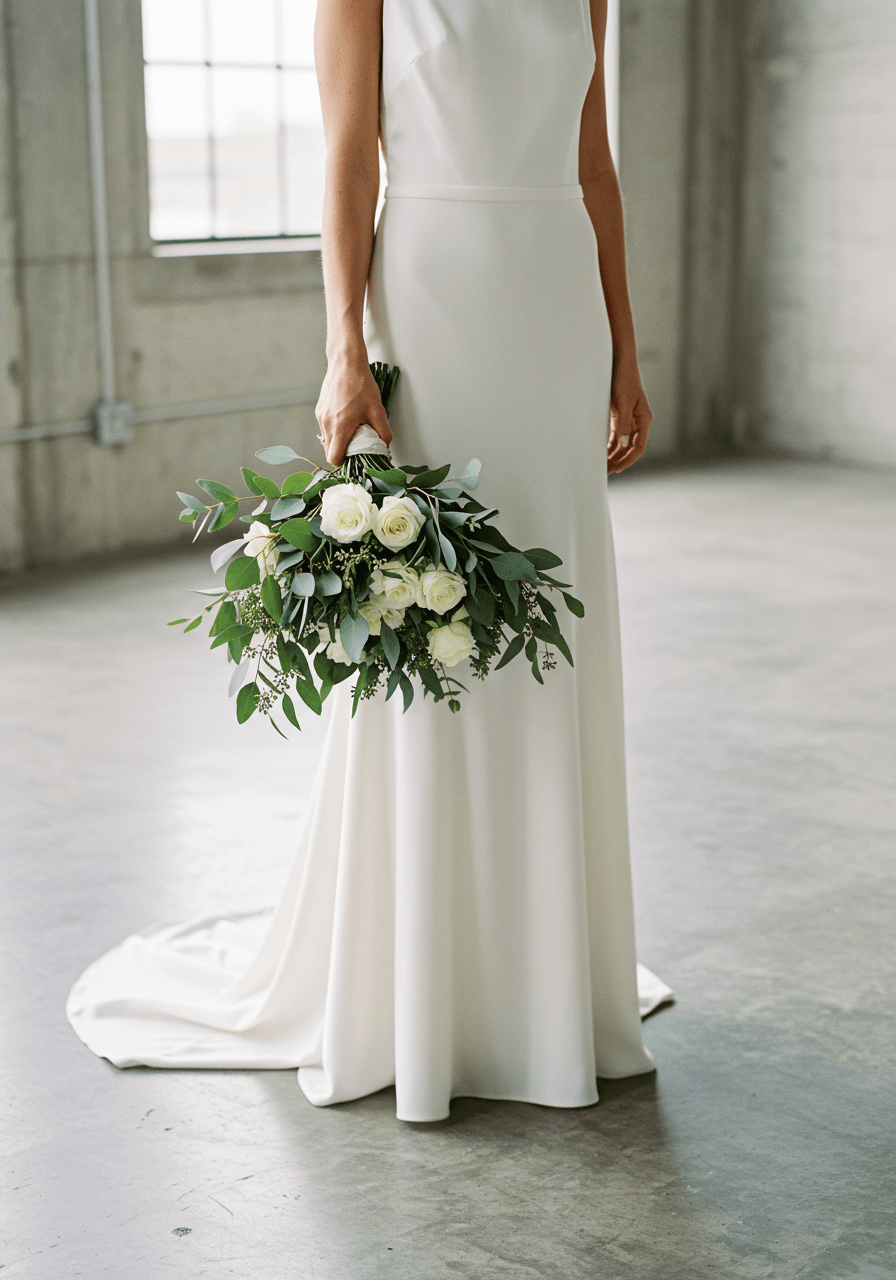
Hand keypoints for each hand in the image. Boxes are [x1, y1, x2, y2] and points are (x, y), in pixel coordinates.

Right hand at [316, 353, 392, 465]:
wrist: (346, 363)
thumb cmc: (361, 384)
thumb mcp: (377, 410)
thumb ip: (383, 432)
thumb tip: (384, 446)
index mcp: (340, 426)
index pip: (334, 458)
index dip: (344, 463)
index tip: (354, 459)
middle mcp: (327, 423)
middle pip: (329, 451)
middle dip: (342, 453)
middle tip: (357, 446)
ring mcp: (321, 417)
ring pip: (326, 440)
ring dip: (338, 441)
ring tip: (353, 431)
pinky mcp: (319, 410)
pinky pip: (325, 428)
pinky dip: (334, 430)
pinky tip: (347, 420)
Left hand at [607, 357, 651, 473]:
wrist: (621, 362)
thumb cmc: (624, 379)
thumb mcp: (623, 401)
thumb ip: (623, 421)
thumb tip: (621, 440)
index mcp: (644, 419)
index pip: (638, 446)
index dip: (629, 459)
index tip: (618, 469)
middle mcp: (638, 421)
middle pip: (630, 448)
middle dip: (619, 460)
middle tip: (607, 472)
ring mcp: (629, 419)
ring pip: (622, 443)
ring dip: (614, 454)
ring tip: (603, 465)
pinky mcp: (620, 415)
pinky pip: (616, 435)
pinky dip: (609, 444)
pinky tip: (602, 453)